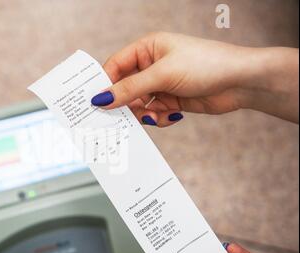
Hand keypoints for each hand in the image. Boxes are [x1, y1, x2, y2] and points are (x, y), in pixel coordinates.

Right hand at [91, 32, 298, 125]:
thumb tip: (102, 99)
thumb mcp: (163, 75)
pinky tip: (171, 116)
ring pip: (138, 104)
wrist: (241, 82)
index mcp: (147, 49)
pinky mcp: (171, 101)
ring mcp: (161, 84)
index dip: (105, 83)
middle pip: (124, 88)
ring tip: (153, 116)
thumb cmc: (206, 64)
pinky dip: (158, 118)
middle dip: (125, 103)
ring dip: (143, 113)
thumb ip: (130, 88)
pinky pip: (153, 113)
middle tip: (119, 118)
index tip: (95, 102)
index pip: (116, 66)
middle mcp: (152, 66)